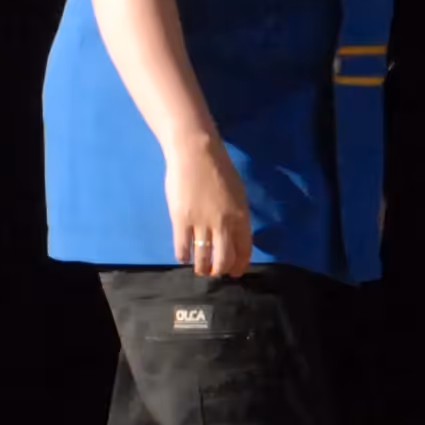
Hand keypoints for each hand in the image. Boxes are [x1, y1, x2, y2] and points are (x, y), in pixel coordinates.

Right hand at [165, 132, 255, 277]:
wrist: (196, 152)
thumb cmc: (218, 168)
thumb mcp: (237, 193)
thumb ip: (237, 215)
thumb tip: (234, 235)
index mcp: (241, 216)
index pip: (244, 250)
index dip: (239, 265)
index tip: (234, 272)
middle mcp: (224, 223)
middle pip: (224, 259)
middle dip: (220, 270)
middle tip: (215, 272)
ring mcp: (202, 223)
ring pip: (204, 259)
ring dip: (202, 268)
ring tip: (200, 269)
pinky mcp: (181, 220)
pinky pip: (183, 249)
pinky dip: (184, 257)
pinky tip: (184, 256)